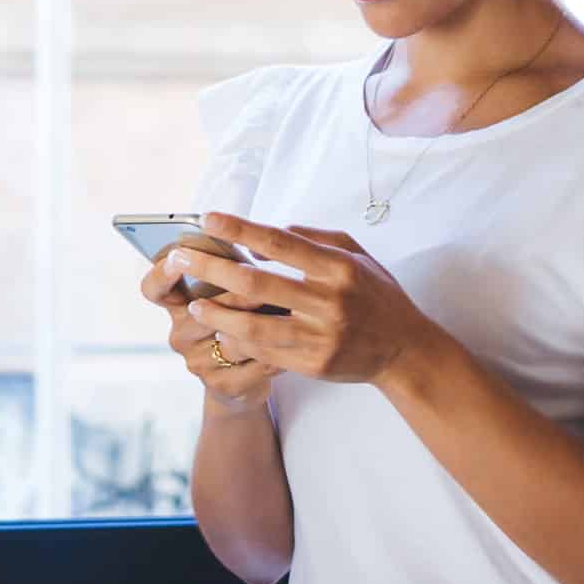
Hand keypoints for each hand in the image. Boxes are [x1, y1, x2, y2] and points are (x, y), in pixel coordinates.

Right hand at [139, 249, 279, 414]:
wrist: (246, 379)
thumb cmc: (240, 320)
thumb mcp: (230, 290)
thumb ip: (230, 269)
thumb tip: (247, 239)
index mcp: (178, 306)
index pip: (154, 288)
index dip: (160, 274)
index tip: (177, 257)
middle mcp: (182, 334)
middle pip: (200, 312)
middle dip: (235, 297)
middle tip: (264, 285)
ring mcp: (198, 362)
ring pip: (230, 339)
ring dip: (261, 323)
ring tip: (287, 310)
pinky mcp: (221, 385)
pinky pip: (253, 363)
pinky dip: (277, 349)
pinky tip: (293, 340)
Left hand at [170, 212, 445, 387]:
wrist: (404, 350)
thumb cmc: (376, 296)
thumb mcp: (358, 255)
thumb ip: (316, 238)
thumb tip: (271, 231)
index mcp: (339, 268)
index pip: (280, 242)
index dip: (241, 230)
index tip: (208, 219)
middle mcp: (329, 301)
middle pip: (256, 282)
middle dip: (211, 269)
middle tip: (179, 259)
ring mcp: (321, 336)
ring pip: (253, 326)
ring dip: (216, 315)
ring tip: (193, 306)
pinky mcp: (314, 365)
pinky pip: (265, 352)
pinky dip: (239, 341)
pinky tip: (220, 332)